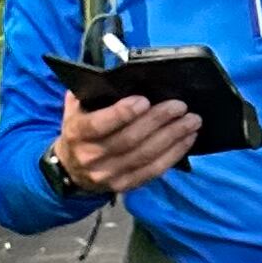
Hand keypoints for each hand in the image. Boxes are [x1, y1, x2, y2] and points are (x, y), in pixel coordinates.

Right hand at [56, 87, 199, 196]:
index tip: (145, 100)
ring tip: (191, 121)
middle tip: (179, 106)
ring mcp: (108, 175)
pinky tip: (187, 140)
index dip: (122, 113)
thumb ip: (91, 92)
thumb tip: (119, 76)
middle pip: (129, 140)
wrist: (70, 168)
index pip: (98, 125)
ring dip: (172, 137)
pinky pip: (153, 171)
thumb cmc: (80, 130)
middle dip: (158, 121)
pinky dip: (173, 154)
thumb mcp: (76, 108)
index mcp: (77, 133)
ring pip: (145, 156)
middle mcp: (91, 156)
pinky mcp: (124, 186)